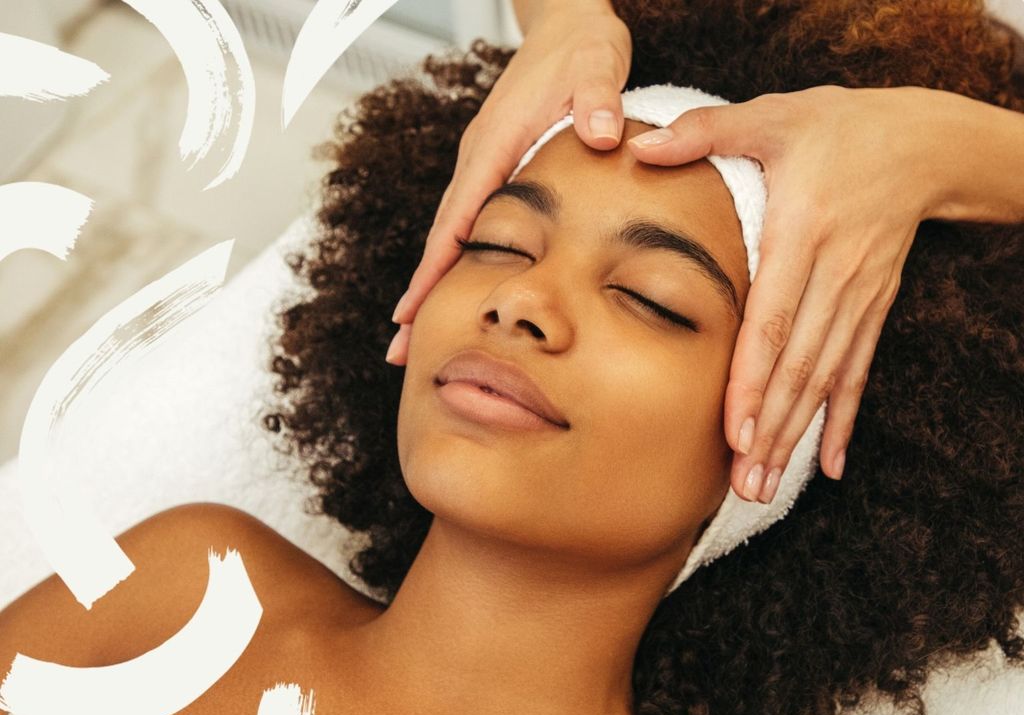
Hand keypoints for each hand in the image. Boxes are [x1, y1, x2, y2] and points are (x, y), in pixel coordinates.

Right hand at [385, 1, 631, 361]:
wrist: (570, 23)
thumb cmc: (584, 46)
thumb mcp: (597, 65)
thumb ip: (598, 99)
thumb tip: (600, 134)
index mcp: (496, 144)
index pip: (458, 219)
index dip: (435, 271)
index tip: (413, 316)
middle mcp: (480, 157)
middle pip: (441, 236)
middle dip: (421, 294)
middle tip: (401, 352)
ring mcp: (485, 162)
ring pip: (452, 232)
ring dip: (434, 282)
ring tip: (416, 336)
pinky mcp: (497, 165)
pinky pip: (470, 221)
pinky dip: (456, 258)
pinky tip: (459, 289)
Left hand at [628, 85, 959, 502]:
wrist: (923, 143)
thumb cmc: (837, 127)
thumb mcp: (773, 114)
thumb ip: (706, 130)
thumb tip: (639, 147)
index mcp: (805, 230)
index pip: (775, 318)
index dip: (755, 378)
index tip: (735, 431)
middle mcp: (837, 273)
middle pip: (801, 363)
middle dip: (772, 427)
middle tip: (742, 485)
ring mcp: (860, 296)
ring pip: (826, 377)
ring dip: (797, 435)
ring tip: (764, 485)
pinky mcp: (874, 307)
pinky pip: (857, 371)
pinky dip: (842, 419)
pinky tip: (828, 466)